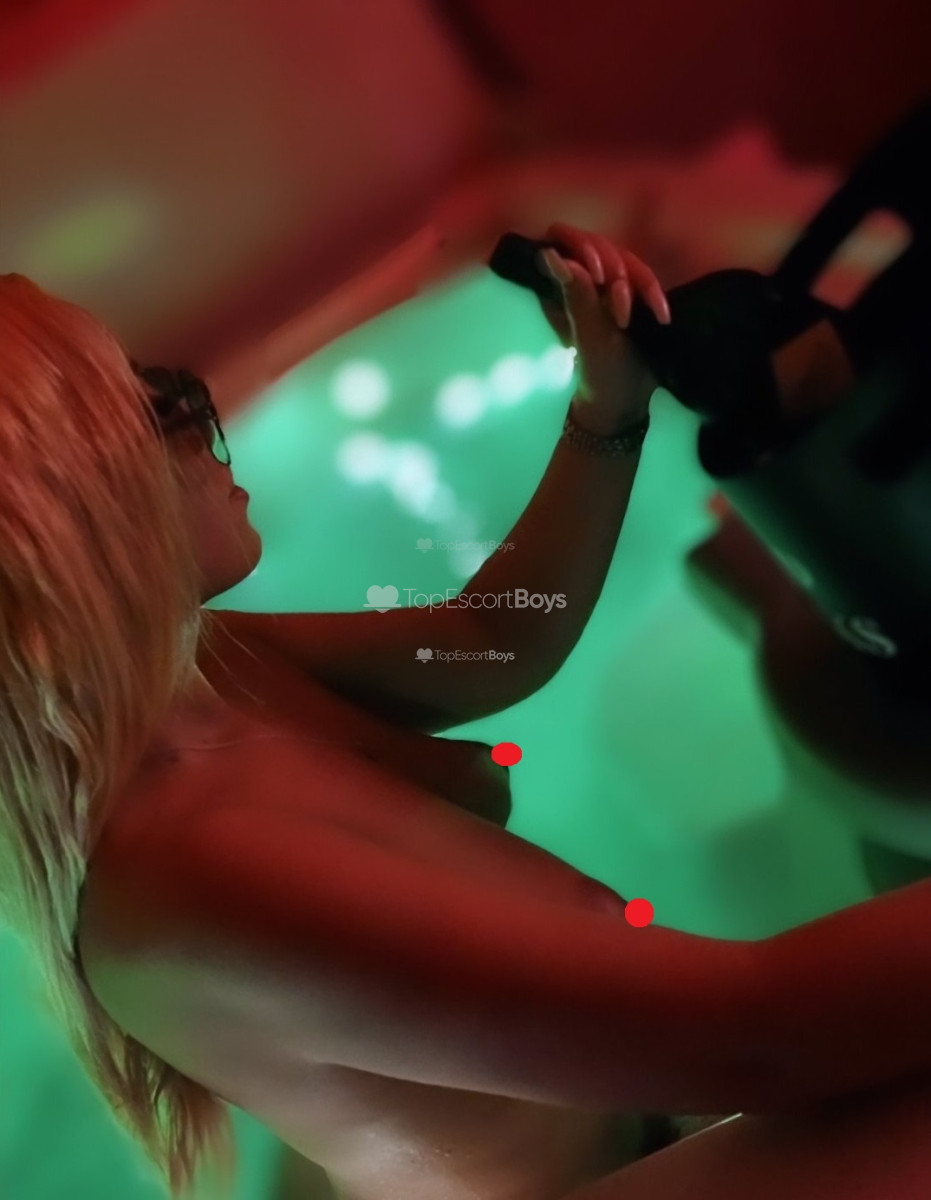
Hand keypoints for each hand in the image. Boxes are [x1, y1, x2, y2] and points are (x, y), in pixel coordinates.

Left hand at [536, 222, 669, 432]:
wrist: (628, 401)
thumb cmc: (600, 374)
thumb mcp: (589, 336)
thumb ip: (576, 294)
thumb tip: (549, 253)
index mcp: (557, 288)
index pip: (563, 239)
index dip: (583, 246)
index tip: (600, 275)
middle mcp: (578, 281)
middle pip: (599, 245)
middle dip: (615, 273)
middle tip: (621, 314)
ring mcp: (604, 287)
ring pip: (625, 259)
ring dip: (636, 285)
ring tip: (630, 320)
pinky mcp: (630, 293)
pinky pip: (644, 277)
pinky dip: (653, 293)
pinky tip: (661, 316)